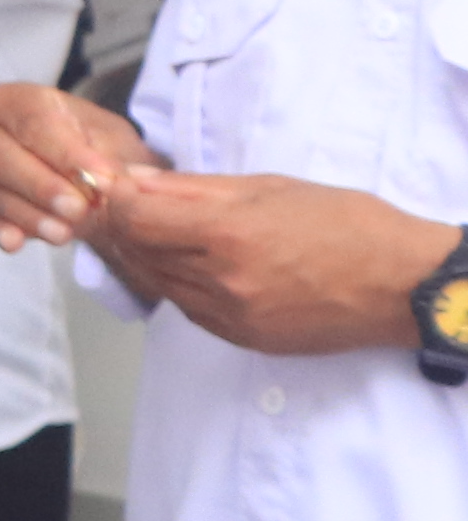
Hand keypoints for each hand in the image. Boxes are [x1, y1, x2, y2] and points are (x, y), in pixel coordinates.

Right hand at [0, 81, 152, 253]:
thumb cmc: (91, 145)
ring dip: (26, 214)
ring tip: (63, 235)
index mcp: (19, 100)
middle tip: (78, 210)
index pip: (37, 123)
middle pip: (1, 156)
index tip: (101, 181)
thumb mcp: (111, 142)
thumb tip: (112, 184)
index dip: (67, 154)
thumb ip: (109, 160)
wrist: (72, 164)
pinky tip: (16, 243)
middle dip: (41, 187)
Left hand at [85, 169, 451, 357]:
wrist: (403, 285)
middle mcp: (222, 280)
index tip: (116, 188)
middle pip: (139, 253)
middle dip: (124, 228)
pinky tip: (190, 265)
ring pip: (158, 284)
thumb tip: (134, 181)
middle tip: (126, 207)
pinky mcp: (242, 340)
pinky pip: (188, 309)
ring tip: (157, 233)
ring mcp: (231, 316)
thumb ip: (194, 187)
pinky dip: (177, 285)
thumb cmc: (348, 225)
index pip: (136, 219)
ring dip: (146, 258)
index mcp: (229, 233)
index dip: (117, 201)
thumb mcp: (271, 187)